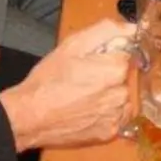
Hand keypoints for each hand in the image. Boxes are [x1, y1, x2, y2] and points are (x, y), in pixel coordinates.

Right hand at [0, 18, 137, 150]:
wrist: (29, 116)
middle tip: (82, 78)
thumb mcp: (72, 45)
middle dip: (107, 74)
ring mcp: (115, 116)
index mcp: (114, 70)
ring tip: (82, 95)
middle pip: (123, 76)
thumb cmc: (47, 80)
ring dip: (108, 94)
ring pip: (120, 96)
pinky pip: (117, 116)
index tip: (90, 60)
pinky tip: (87, 110)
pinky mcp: (109, 132)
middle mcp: (120, 94)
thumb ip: (106, 31)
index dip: (106, 55)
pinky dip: (106, 112)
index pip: (125, 54)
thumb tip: (131, 28)